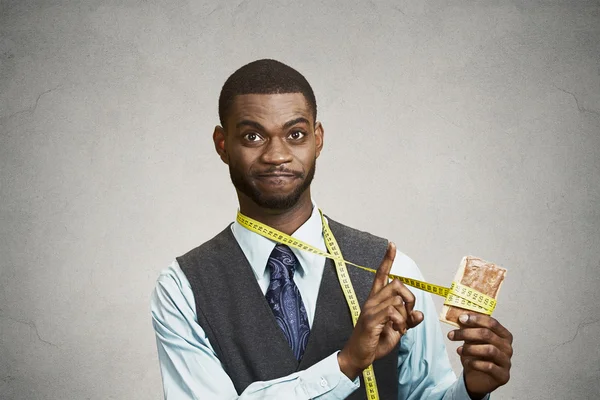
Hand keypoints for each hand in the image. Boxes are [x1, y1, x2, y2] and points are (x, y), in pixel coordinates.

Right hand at [337, 242, 423, 378]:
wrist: (359, 355)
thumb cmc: (376, 341)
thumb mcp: (396, 330)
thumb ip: (408, 320)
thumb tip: (420, 314)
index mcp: (376, 300)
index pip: (382, 275)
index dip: (388, 260)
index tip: (392, 245)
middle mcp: (372, 300)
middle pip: (397, 284)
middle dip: (410, 298)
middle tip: (409, 315)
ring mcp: (371, 309)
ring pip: (398, 300)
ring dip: (405, 316)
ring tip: (399, 328)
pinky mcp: (371, 319)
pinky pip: (393, 312)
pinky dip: (400, 322)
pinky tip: (396, 331)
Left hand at [448, 314, 512, 398]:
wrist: (479, 379)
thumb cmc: (477, 356)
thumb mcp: (472, 340)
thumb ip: (469, 328)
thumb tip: (459, 317)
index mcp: (503, 335)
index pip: (492, 323)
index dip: (476, 319)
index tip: (461, 318)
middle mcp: (507, 347)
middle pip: (488, 335)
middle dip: (467, 333)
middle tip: (451, 335)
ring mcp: (506, 362)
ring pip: (489, 350)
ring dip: (470, 348)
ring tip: (459, 350)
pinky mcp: (503, 375)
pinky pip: (489, 367)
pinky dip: (475, 363)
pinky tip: (467, 362)